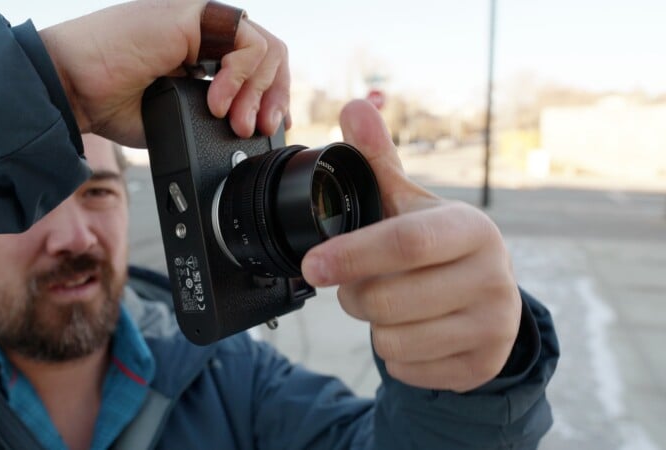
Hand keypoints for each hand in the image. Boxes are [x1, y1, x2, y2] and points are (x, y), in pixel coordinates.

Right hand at [39, 0, 289, 147]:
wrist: (75, 89)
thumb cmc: (110, 102)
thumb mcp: (178, 117)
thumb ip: (212, 117)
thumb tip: (246, 132)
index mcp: (201, 52)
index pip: (257, 66)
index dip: (270, 98)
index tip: (265, 130)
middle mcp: (204, 32)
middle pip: (269, 56)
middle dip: (273, 100)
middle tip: (256, 129)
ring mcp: (201, 21)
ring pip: (265, 49)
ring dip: (258, 93)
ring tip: (233, 121)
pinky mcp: (195, 15)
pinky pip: (247, 43)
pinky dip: (241, 79)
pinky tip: (214, 101)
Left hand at [301, 100, 520, 391]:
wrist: (487, 301)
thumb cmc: (438, 247)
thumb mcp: (411, 205)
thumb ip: (379, 160)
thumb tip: (355, 105)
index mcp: (471, 229)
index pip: (405, 242)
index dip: (352, 255)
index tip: (312, 266)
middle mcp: (492, 276)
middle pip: (389, 299)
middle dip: (354, 296)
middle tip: (357, 285)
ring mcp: (493, 325)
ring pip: (393, 340)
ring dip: (374, 326)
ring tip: (391, 305)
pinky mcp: (482, 365)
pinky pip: (406, 370)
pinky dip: (395, 355)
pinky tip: (413, 332)